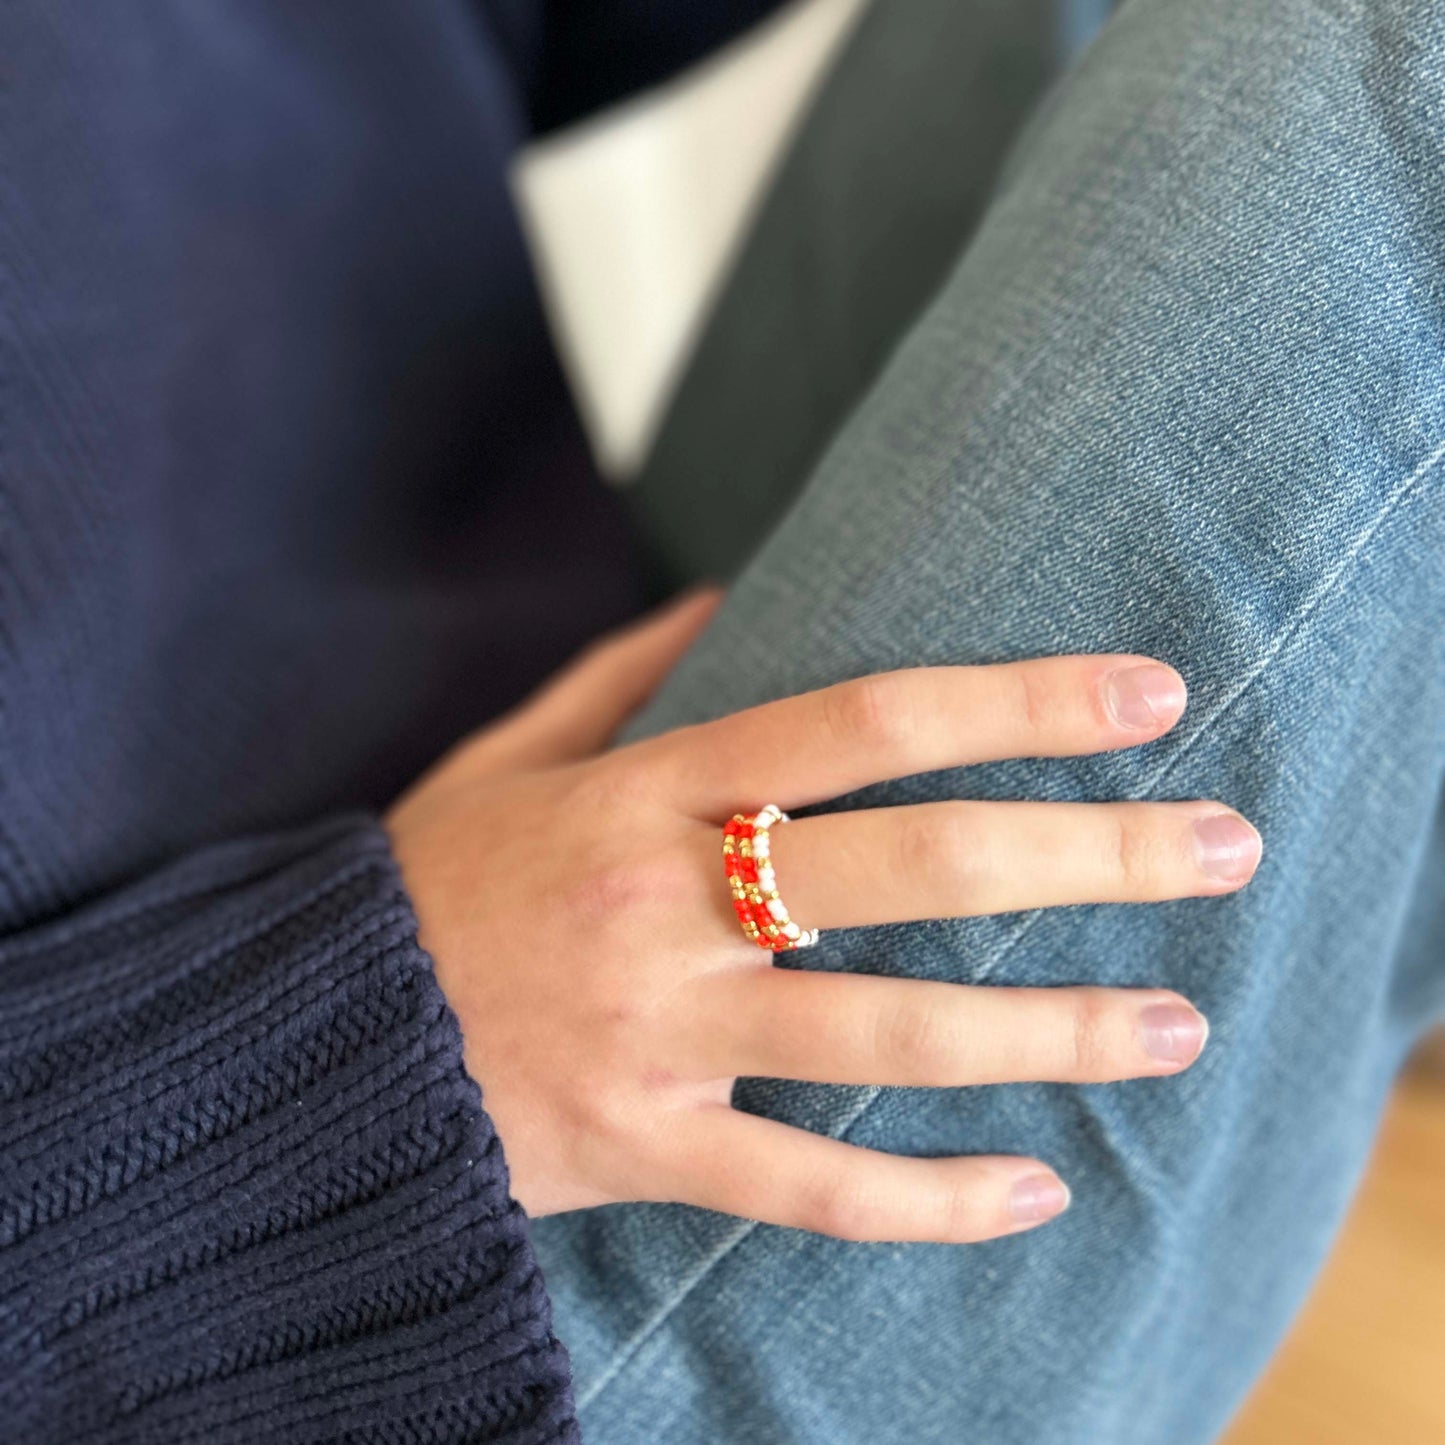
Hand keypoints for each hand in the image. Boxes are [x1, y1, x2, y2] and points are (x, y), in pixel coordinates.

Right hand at [386, 588, 1259, 1242]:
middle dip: (1090, 852)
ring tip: (1175, 1025)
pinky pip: (810, 1187)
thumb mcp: (509, 755)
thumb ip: (620, 670)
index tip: (1143, 693)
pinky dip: (929, 1199)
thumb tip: (723, 591)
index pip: (866, 721)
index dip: (1015, 701)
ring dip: (1052, 1031)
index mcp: (647, 790)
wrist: (313, 1042)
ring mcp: (661, 1033)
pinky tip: (1034, 1188)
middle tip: (1223, 845)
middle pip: (920, 867)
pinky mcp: (644, 1146)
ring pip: (892, 1036)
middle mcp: (669, 902)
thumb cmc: (429, 884)